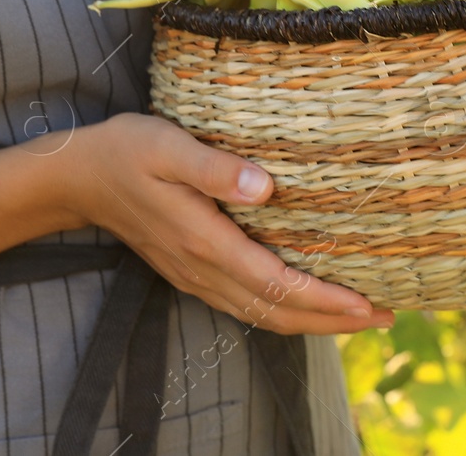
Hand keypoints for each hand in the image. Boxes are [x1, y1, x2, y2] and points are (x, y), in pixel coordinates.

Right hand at [64, 112, 395, 334]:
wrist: (78, 178)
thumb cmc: (126, 151)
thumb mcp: (167, 145)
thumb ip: (215, 168)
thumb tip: (266, 187)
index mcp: (203, 241)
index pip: (275, 283)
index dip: (324, 299)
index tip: (368, 304)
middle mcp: (202, 269)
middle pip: (277, 311)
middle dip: (333, 320)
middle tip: (387, 316)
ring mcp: (196, 276)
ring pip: (263, 314)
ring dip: (314, 321)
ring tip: (361, 316)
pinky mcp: (193, 271)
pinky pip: (248, 304)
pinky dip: (285, 310)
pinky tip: (307, 300)